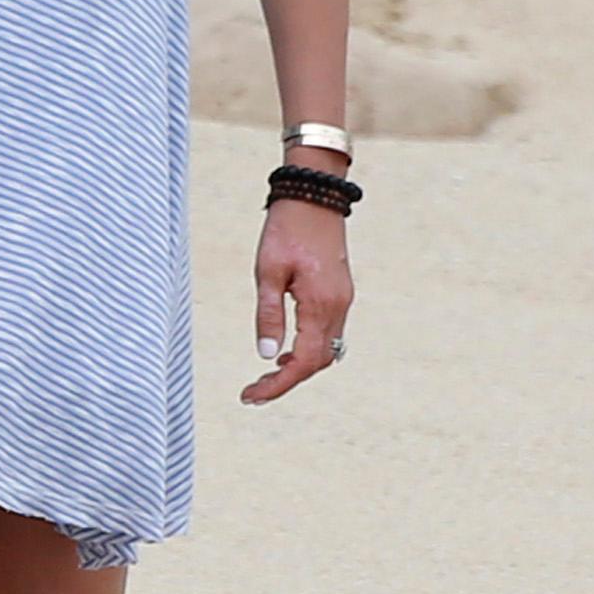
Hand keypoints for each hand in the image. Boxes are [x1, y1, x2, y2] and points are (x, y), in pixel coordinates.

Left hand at [243, 201, 350, 403]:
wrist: (314, 197)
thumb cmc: (286, 230)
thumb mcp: (267, 272)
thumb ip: (268, 314)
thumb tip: (266, 355)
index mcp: (320, 305)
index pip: (304, 362)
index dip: (279, 385)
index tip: (251, 396)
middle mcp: (338, 307)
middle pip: (318, 362)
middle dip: (287, 381)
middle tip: (254, 390)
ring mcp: (343, 301)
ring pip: (326, 350)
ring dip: (299, 367)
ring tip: (266, 376)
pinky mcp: (340, 294)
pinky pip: (329, 334)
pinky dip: (308, 349)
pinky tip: (285, 350)